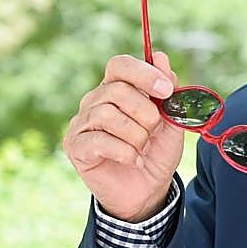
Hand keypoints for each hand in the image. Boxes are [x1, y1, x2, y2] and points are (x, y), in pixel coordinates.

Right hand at [63, 52, 184, 221]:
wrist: (148, 191)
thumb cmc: (156, 153)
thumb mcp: (171, 121)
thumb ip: (167, 91)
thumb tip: (161, 57)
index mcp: (116, 88)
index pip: (120, 65)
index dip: (144, 74)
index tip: (166, 91)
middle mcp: (95, 101)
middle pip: (116, 90)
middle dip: (146, 113)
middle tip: (154, 131)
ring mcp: (81, 123)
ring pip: (107, 114)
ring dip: (136, 135)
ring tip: (142, 148)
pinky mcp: (75, 146)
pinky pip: (99, 141)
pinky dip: (124, 152)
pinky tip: (133, 160)